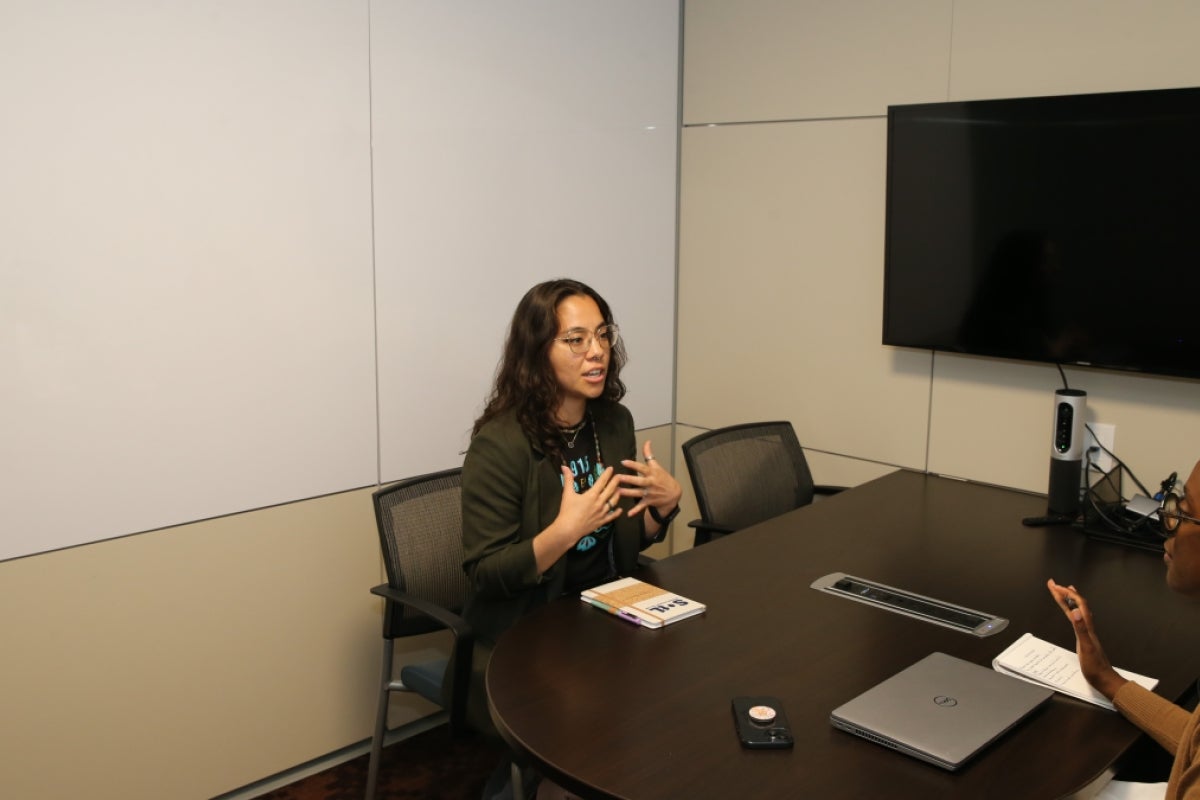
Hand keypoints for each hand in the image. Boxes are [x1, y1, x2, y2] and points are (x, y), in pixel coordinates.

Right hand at [556, 465, 621, 542]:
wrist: (568, 529)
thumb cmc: (567, 511)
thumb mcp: (567, 494)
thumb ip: (568, 480)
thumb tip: (565, 467)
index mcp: (592, 495)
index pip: (602, 482)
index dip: (607, 474)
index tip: (611, 468)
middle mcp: (599, 503)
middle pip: (610, 490)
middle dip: (615, 482)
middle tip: (619, 476)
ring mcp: (602, 513)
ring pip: (613, 502)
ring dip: (617, 495)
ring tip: (620, 490)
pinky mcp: (601, 522)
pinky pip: (611, 516)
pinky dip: (616, 512)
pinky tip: (620, 509)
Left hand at [617, 441, 681, 518]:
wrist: (673, 494)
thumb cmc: (663, 478)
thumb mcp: (657, 466)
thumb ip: (649, 455)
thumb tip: (647, 442)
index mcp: (652, 473)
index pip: (641, 467)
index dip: (633, 464)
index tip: (623, 461)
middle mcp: (650, 483)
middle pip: (638, 481)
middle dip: (628, 479)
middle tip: (618, 477)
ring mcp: (649, 493)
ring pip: (637, 493)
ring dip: (628, 493)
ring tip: (617, 491)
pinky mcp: (649, 501)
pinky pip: (641, 507)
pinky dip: (636, 511)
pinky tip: (628, 514)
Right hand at [1046, 579, 1127, 699]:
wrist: (1104, 678)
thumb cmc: (1095, 666)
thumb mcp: (1086, 647)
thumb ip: (1080, 629)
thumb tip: (1075, 611)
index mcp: (1086, 626)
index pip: (1078, 603)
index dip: (1067, 593)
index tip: (1055, 586)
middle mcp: (1087, 626)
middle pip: (1076, 604)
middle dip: (1064, 593)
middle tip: (1053, 584)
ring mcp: (1086, 631)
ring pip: (1076, 610)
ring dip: (1068, 599)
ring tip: (1062, 591)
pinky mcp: (1084, 637)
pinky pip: (1076, 619)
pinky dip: (1071, 611)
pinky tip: (1071, 612)